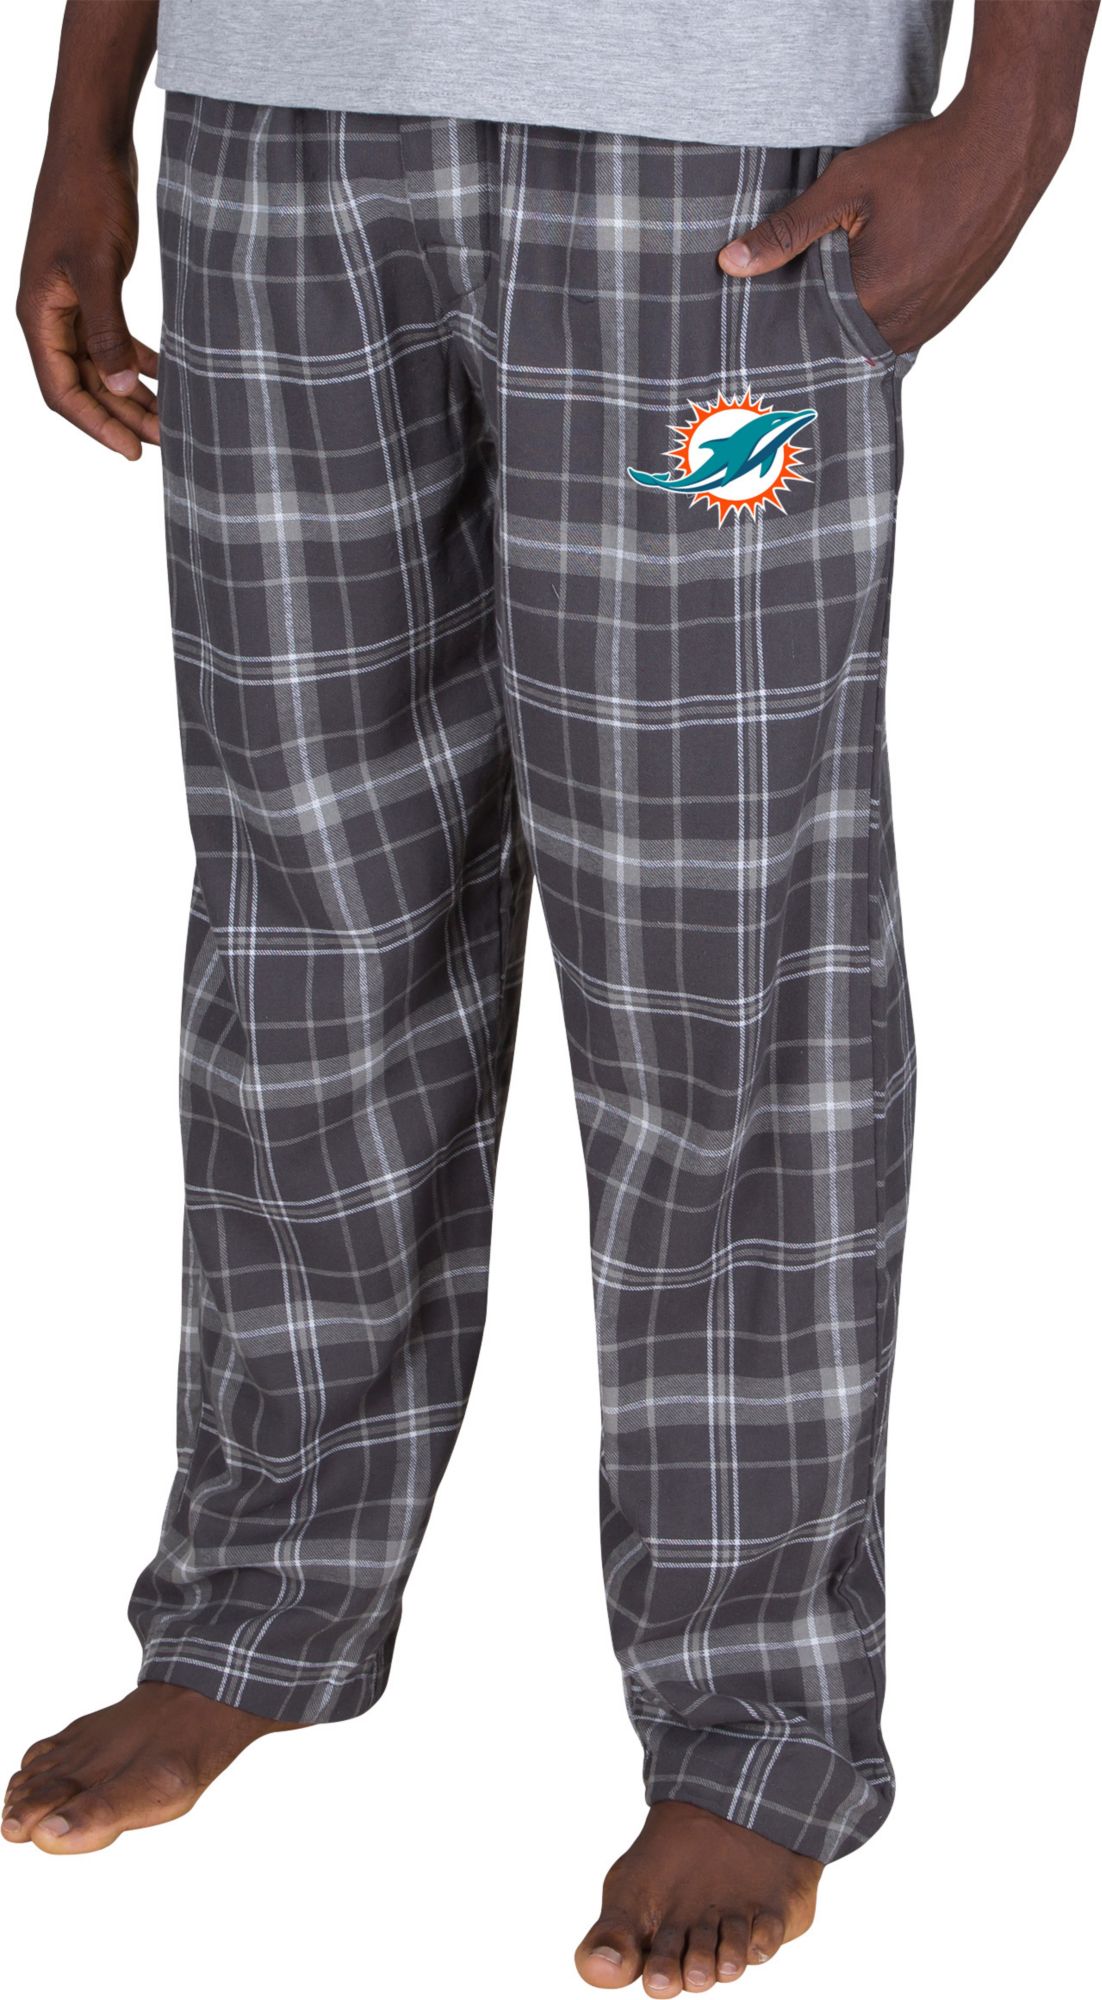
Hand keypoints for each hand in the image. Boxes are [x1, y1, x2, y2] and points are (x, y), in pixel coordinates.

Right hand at [17, 135, 158, 459]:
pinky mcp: (95, 289)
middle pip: (87, 385)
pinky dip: (138, 359)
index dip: (96, 425)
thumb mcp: (98, 265)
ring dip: (134, 393)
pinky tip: (167, 375)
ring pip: (103, 365)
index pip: (63, 390)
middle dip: (123, 416)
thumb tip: (120, 385)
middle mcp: (51, 316)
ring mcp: (72, 304)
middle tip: (166, 443)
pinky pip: (114, 339)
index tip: (132, 451)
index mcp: (39, 315)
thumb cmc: (88, 195)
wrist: (94, 143)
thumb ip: (107, 328)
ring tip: (172, 420)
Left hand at [717, 91, 1071, 354]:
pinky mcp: (948, 311)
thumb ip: (787, 232)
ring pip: (870, 339)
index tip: (761, 321)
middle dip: (814, 328)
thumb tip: (730, 264)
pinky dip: (878, 315)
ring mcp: (931, 323)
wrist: (1003, 150)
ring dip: (848, 323)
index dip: (784, 328)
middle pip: (839, 344)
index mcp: (872, 304)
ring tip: (827, 296)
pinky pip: (900, 329)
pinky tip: (865, 290)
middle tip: (790, 305)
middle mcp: (903, 327)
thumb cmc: (923, 164)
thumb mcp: (844, 188)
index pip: (808, 337)